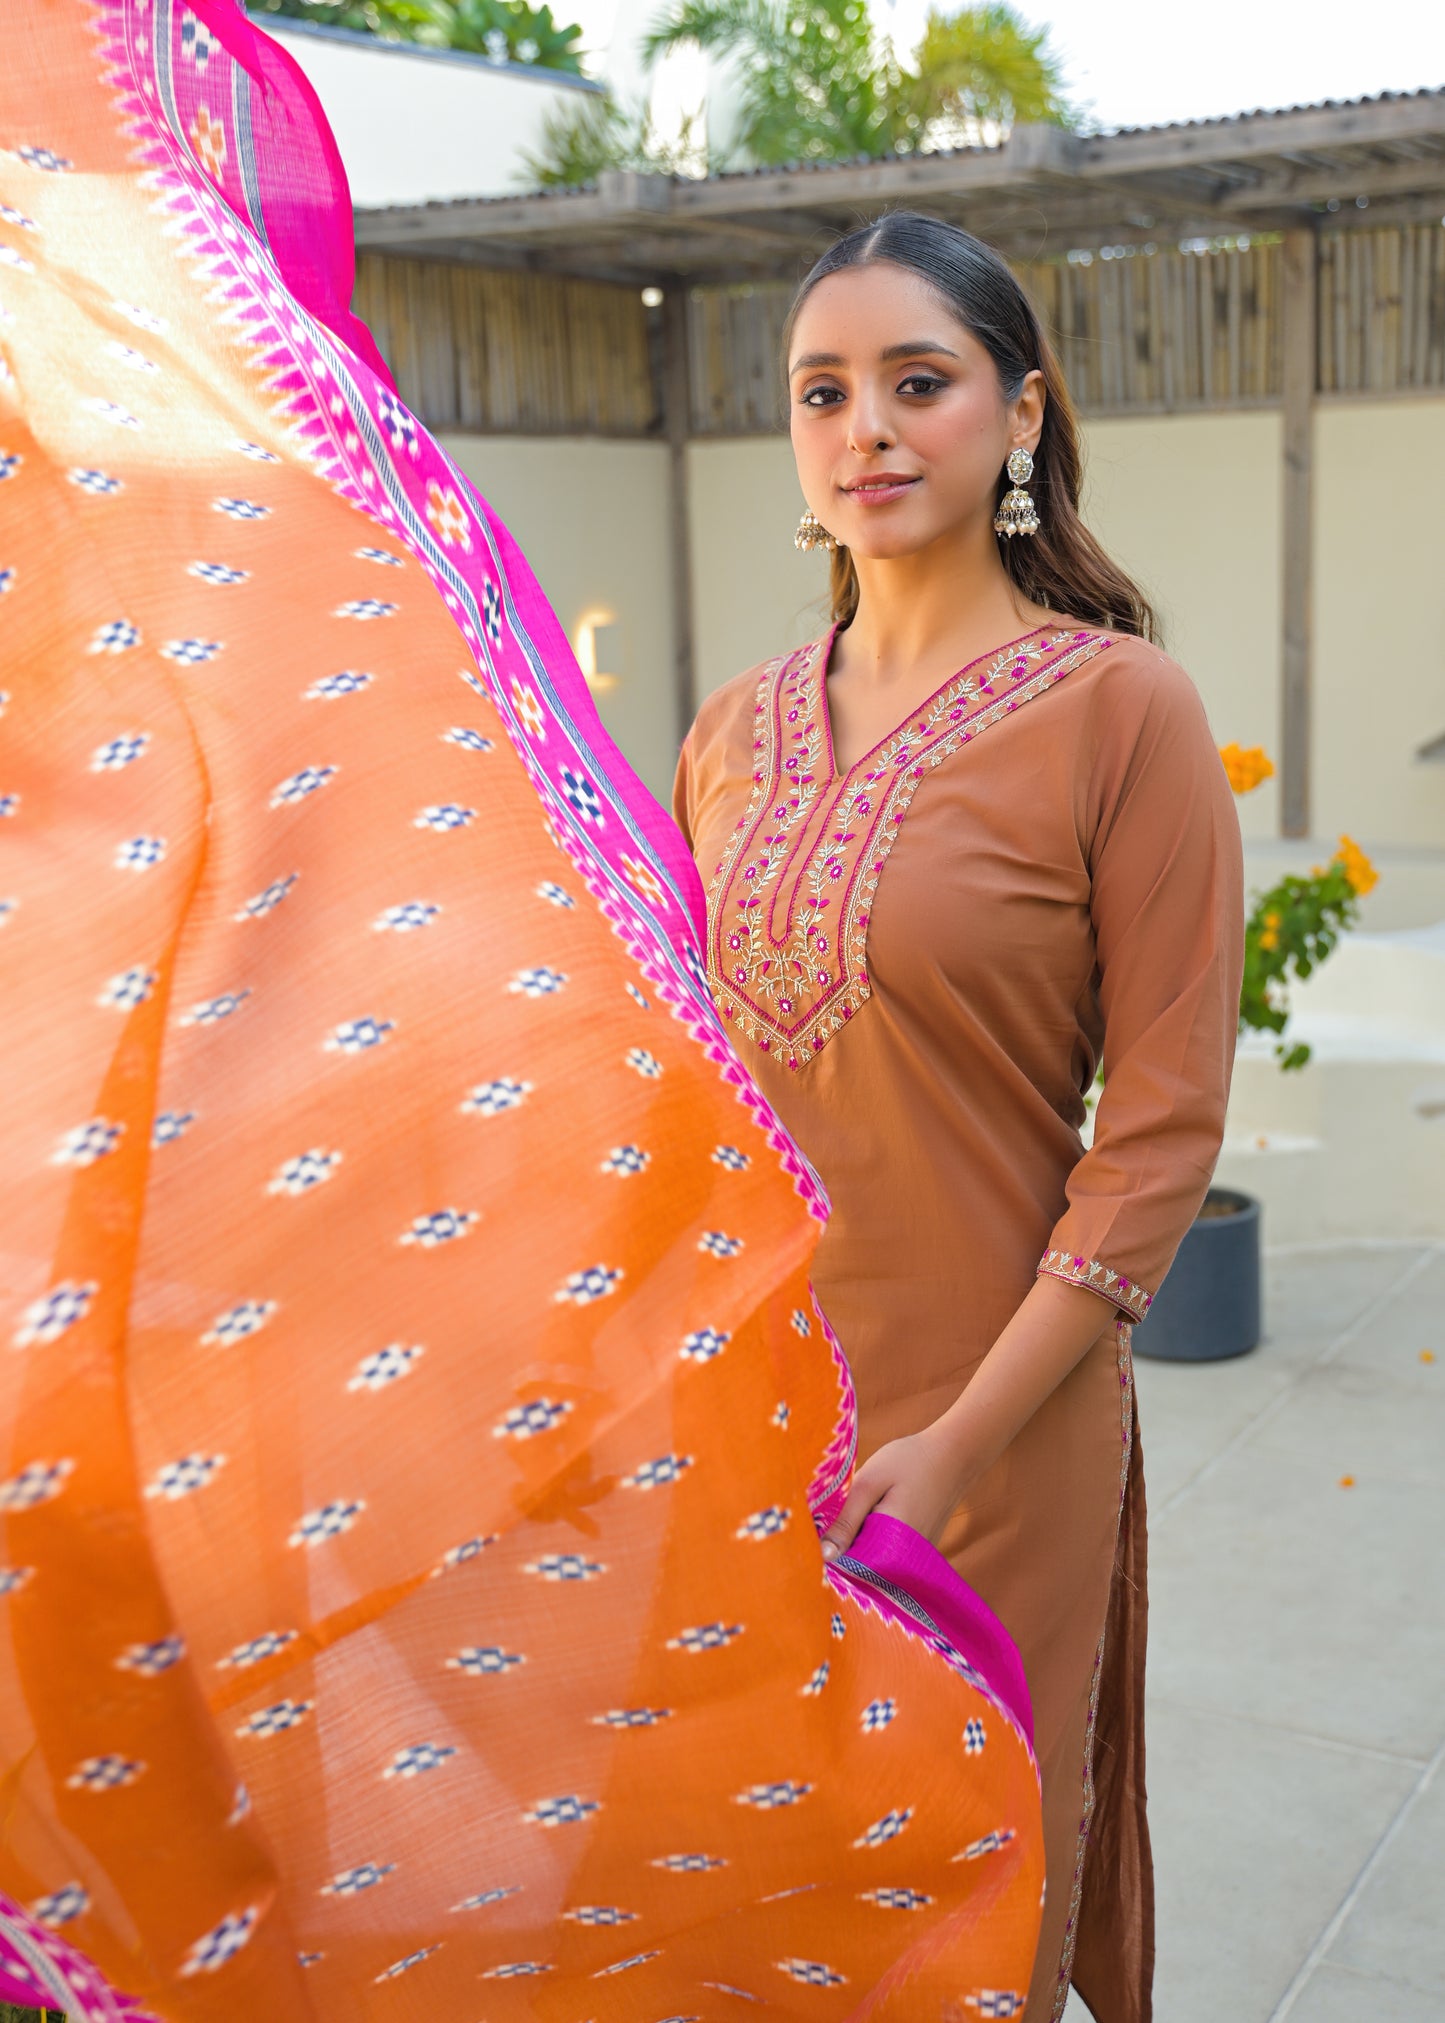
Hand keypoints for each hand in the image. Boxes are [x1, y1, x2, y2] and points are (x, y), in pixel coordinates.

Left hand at [819, 1424, 968, 1561]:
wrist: (954, 1453)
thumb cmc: (910, 1462)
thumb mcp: (869, 1483)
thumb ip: (847, 1521)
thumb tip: (825, 1555)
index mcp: (891, 1547)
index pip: (849, 1565)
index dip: (830, 1548)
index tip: (820, 1526)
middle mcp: (907, 1560)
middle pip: (861, 1563)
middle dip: (845, 1541)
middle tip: (843, 1507)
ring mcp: (915, 1556)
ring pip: (875, 1555)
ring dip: (860, 1536)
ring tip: (864, 1504)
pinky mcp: (918, 1548)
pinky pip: (889, 1549)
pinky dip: (876, 1533)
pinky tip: (877, 1508)